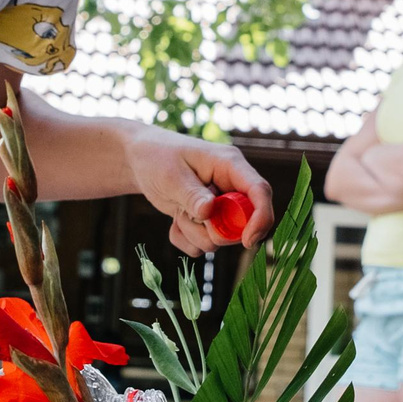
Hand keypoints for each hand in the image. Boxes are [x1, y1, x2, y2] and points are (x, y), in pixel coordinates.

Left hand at [126, 125, 273, 253]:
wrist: (142, 160)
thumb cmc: (157, 157)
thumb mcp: (171, 174)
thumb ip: (191, 195)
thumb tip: (209, 213)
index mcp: (230, 166)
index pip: (259, 192)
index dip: (260, 218)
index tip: (247, 240)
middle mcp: (231, 187)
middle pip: (243, 223)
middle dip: (215, 230)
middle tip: (187, 215)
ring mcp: (221, 206)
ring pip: (220, 238)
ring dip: (194, 233)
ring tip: (177, 211)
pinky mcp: (208, 221)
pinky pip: (203, 244)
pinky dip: (185, 239)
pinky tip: (174, 220)